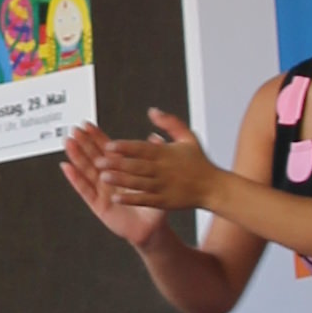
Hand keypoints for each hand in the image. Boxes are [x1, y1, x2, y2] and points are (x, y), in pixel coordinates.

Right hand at [59, 128, 165, 248]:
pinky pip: (85, 190)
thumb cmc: (155, 204)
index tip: (87, 125)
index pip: (107, 149)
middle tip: (74, 130)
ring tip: (68, 143)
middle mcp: (109, 179)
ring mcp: (102, 191)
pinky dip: (75, 179)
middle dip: (83, 143)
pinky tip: (67, 167)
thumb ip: (154, 158)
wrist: (153, 228)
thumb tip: (155, 136)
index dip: (96, 137)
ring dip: (76, 157)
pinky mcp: (98, 205)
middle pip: (93, 157)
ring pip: (86, 171)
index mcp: (122, 170)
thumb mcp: (157, 179)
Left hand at [76, 111, 213, 215]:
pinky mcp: (165, 201)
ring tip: (103, 177)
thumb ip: (170, 123)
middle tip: (98, 161)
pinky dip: (131, 199)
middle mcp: (163, 170)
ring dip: (120, 180)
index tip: (108, 145)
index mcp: (166, 153)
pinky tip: (116, 198)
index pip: (142, 148)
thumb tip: (152, 111)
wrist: (213, 187)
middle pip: (136, 165)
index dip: (124, 147)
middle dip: (116, 163)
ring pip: (138, 183)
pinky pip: (145, 200)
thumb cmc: (199, 161)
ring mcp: (163, 186)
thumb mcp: (188, 137)